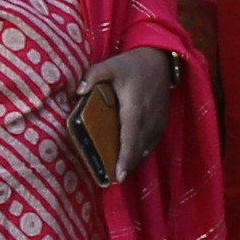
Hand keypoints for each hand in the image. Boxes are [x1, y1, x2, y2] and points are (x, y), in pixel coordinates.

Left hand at [97, 47, 176, 182]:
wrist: (160, 59)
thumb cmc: (132, 64)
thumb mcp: (111, 65)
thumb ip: (92, 75)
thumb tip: (77, 92)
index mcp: (135, 107)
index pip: (130, 137)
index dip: (125, 158)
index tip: (119, 176)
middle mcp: (149, 118)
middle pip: (137, 149)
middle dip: (126, 166)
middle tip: (110, 180)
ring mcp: (158, 122)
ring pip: (145, 149)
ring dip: (133, 162)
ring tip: (118, 174)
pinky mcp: (161, 123)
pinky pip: (151, 143)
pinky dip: (141, 153)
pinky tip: (130, 159)